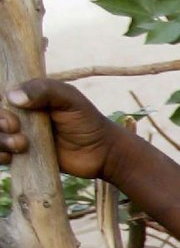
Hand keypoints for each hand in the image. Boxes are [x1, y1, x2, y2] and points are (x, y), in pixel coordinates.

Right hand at [1, 79, 125, 179]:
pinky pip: (0, 155)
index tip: (13, 116)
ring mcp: (18, 135)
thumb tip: (13, 96)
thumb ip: (45, 90)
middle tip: (17, 129)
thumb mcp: (70, 99)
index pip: (0, 96)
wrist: (102, 153)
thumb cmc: (88, 121)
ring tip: (21, 145)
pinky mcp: (23, 156)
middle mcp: (18, 115)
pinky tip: (11, 157)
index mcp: (26, 96)